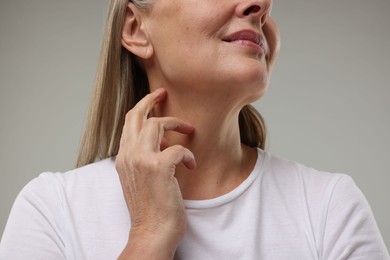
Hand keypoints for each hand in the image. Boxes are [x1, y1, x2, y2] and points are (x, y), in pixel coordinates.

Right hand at [115, 88, 195, 258]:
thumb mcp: (140, 179)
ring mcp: (142, 161)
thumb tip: (162, 143)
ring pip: (157, 124)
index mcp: (123, 158)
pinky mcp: (159, 168)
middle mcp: (128, 155)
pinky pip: (179, 148)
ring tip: (189, 130)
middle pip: (137, 115)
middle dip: (151, 100)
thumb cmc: (150, 208)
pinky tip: (191, 167)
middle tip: (163, 92)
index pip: (129, 123)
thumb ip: (144, 159)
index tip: (154, 99)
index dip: (141, 107)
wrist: (151, 232)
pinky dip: (189, 155)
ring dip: (177, 124)